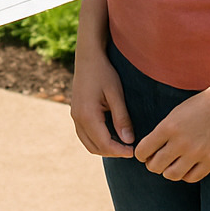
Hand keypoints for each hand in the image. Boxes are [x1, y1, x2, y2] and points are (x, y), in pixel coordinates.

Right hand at [71, 41, 135, 157]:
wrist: (87, 57)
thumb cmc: (103, 72)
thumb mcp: (116, 94)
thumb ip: (122, 118)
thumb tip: (129, 140)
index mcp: (87, 115)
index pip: (104, 144)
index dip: (120, 151)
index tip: (135, 151)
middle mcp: (78, 118)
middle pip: (95, 148)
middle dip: (113, 152)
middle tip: (130, 149)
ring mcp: (74, 116)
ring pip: (88, 144)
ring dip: (104, 148)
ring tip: (122, 144)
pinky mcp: (76, 113)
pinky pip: (85, 135)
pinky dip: (97, 140)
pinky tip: (111, 135)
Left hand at [133, 88, 209, 181]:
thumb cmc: (199, 105)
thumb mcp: (175, 114)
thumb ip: (163, 132)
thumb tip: (150, 151)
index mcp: (168, 127)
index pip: (144, 150)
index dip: (140, 155)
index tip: (143, 154)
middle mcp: (181, 142)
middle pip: (156, 166)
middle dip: (152, 165)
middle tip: (155, 161)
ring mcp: (197, 153)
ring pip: (172, 175)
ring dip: (168, 172)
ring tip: (170, 165)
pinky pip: (192, 178)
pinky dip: (185, 175)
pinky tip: (185, 168)